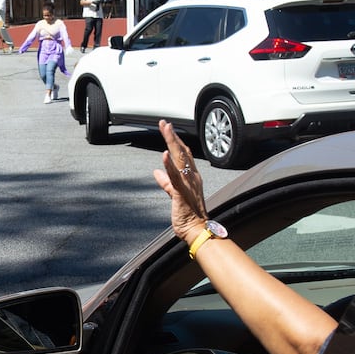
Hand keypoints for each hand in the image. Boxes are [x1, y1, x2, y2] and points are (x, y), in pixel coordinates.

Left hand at [152, 120, 208, 241]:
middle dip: (172, 136)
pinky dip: (169, 165)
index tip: (168, 129)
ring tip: (166, 129)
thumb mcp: (174, 194)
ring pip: (179, 159)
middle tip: (164, 123)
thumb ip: (165, 182)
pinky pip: (174, 177)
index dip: (176, 141)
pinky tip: (164, 155)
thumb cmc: (188, 214)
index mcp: (191, 177)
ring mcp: (188, 184)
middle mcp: (192, 177)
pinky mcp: (181, 193)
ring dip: (172, 143)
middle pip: (182, 152)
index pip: (184, 154)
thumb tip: (156, 172)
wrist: (198, 230)